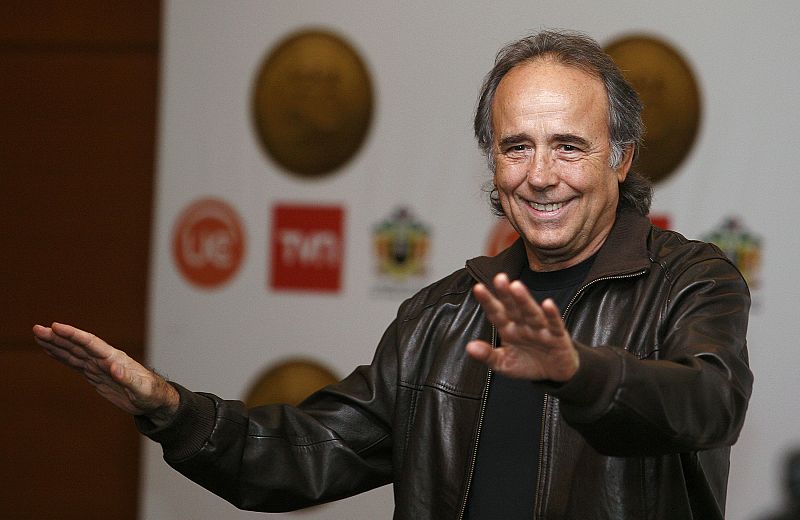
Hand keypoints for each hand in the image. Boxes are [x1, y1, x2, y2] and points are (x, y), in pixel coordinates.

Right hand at [33, 322, 178, 419]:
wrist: (154, 400)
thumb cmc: (151, 393)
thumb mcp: (141, 388)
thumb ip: (128, 378)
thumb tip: (114, 366)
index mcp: (114, 358)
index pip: (90, 343)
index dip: (73, 335)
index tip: (57, 327)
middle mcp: (104, 359)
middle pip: (77, 345)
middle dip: (57, 337)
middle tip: (37, 329)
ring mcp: (98, 366)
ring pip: (73, 352)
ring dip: (56, 344)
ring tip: (39, 335)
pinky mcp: (95, 375)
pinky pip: (75, 363)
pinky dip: (62, 356)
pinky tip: (51, 351)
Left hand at [466, 273, 578, 381]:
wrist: (555, 373)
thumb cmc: (527, 364)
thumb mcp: (503, 364)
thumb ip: (487, 355)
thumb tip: (469, 347)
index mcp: (508, 328)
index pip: (496, 313)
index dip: (487, 301)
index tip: (477, 288)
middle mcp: (523, 325)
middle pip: (513, 308)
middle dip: (505, 294)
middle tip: (499, 278)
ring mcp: (540, 329)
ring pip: (531, 312)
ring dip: (524, 300)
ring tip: (516, 287)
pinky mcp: (558, 337)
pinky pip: (554, 324)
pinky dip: (552, 315)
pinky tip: (548, 304)